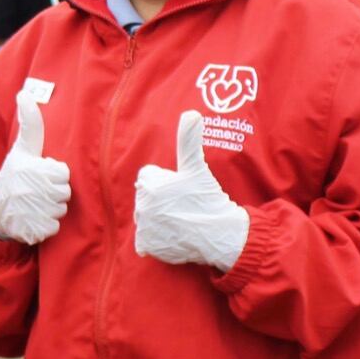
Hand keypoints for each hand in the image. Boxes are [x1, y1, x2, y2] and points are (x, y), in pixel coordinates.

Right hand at [0, 89, 70, 243]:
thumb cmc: (13, 174)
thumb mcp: (22, 148)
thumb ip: (30, 123)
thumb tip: (25, 93)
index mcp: (35, 169)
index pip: (63, 174)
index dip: (53, 175)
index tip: (38, 176)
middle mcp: (35, 190)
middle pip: (64, 193)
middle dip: (53, 193)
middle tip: (35, 191)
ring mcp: (34, 211)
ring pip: (60, 211)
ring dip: (50, 210)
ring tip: (33, 205)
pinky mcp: (34, 231)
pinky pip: (53, 228)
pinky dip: (45, 227)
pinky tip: (32, 219)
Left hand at [134, 110, 248, 270]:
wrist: (218, 235)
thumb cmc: (208, 199)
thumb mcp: (196, 168)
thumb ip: (188, 140)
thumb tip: (191, 113)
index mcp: (148, 184)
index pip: (148, 177)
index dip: (166, 182)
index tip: (182, 190)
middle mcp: (140, 205)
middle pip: (146, 197)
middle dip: (161, 200)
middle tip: (184, 206)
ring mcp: (142, 227)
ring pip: (146, 217)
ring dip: (159, 219)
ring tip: (181, 220)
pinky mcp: (145, 245)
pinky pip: (145, 239)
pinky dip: (157, 240)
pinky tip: (173, 235)